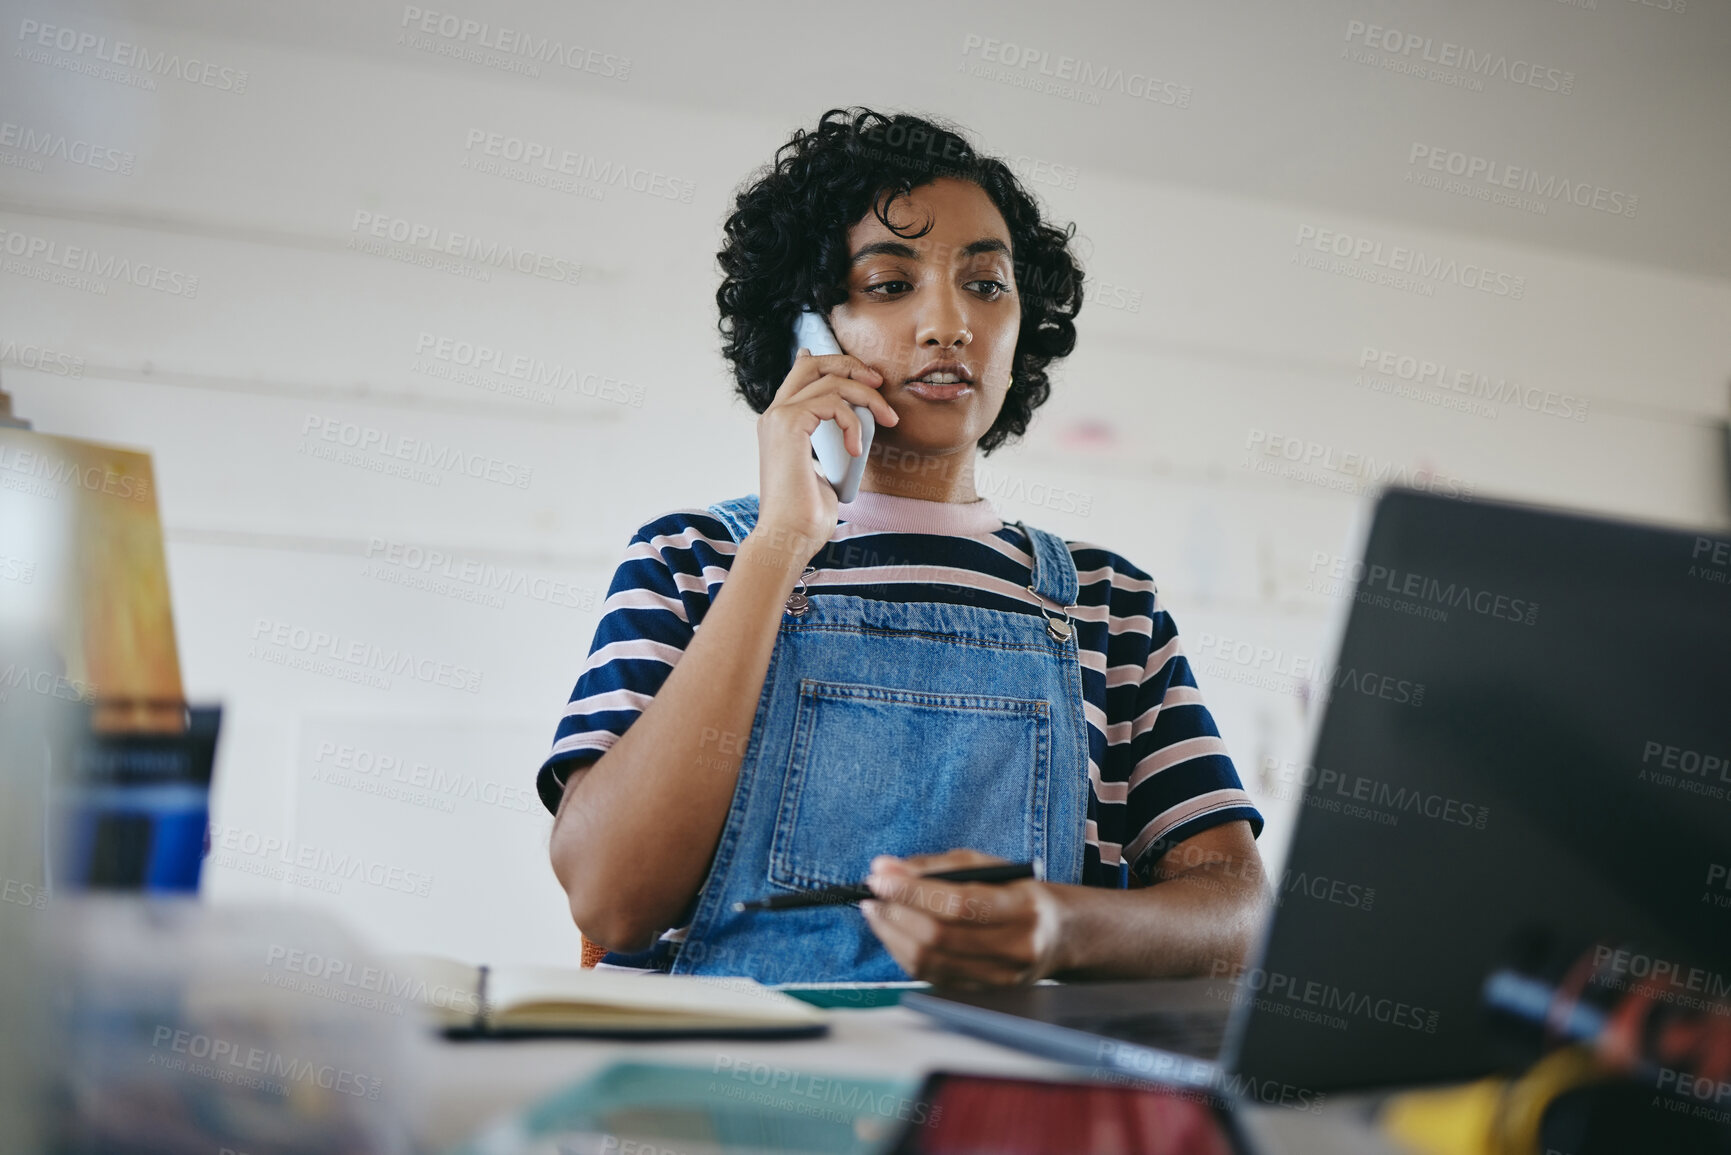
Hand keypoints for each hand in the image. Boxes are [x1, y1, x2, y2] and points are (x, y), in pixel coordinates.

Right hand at [752, 343, 898, 560]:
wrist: (788, 537)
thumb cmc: (806, 516)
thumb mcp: (824, 472)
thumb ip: (831, 446)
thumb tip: (850, 437)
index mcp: (780, 424)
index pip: (803, 374)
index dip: (834, 363)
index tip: (868, 378)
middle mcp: (774, 415)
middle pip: (813, 364)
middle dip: (851, 365)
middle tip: (879, 384)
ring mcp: (778, 417)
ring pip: (830, 381)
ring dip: (868, 398)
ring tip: (888, 421)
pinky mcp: (788, 424)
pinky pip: (832, 402)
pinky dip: (853, 422)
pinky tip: (856, 450)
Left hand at [860, 849, 1068, 986]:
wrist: (1057, 935)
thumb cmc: (1017, 893)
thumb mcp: (986, 866)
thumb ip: (936, 867)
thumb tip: (884, 869)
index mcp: (1022, 908)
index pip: (958, 904)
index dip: (913, 892)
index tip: (880, 878)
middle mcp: (1014, 948)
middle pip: (938, 936)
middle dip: (895, 913)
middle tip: (872, 895)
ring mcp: (999, 978)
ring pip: (929, 961)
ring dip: (892, 934)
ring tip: (876, 911)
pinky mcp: (982, 993)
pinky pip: (930, 976)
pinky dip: (904, 952)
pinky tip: (895, 932)